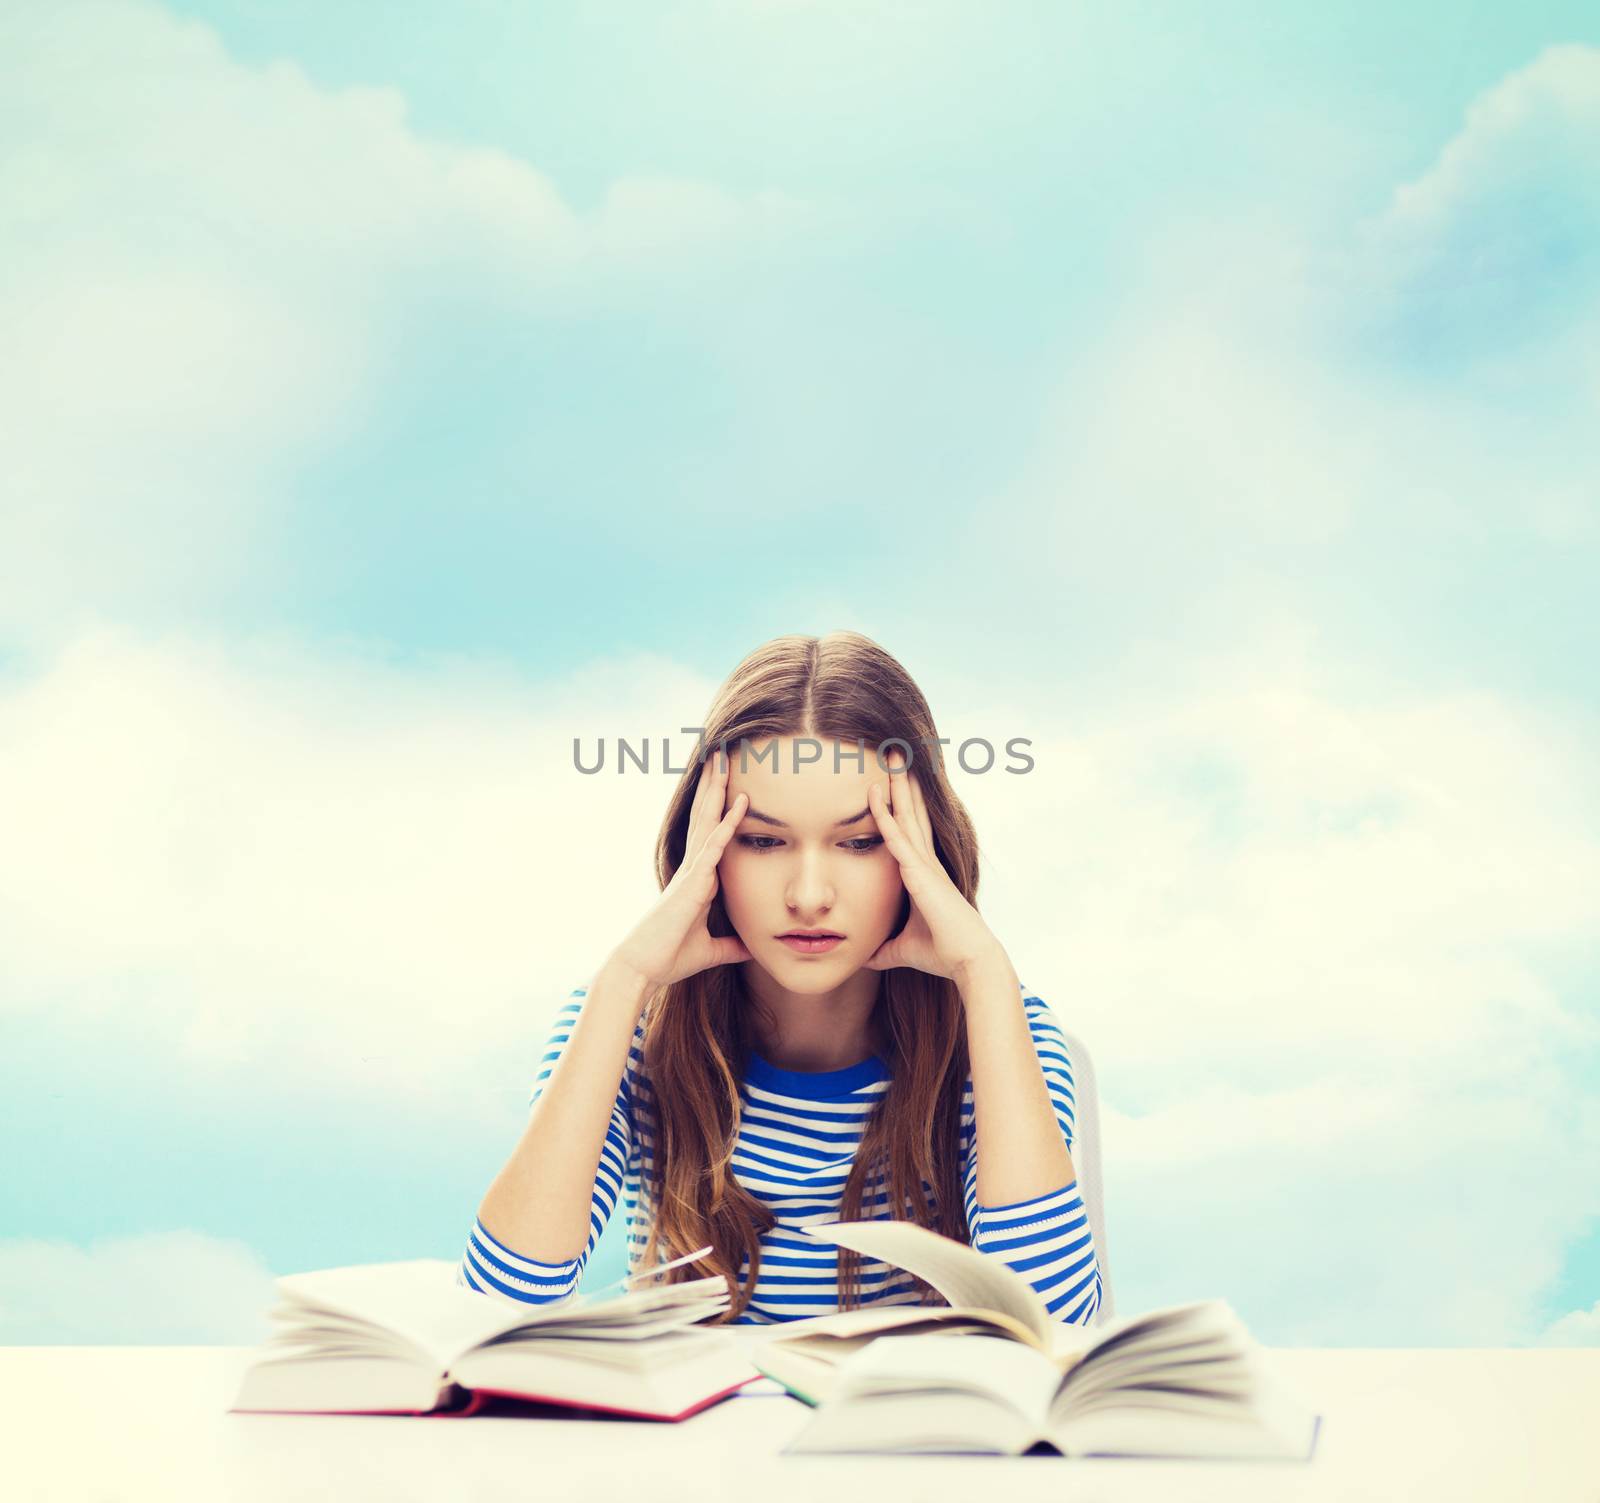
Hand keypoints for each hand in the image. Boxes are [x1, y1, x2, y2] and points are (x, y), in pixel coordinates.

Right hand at [608, 748, 753, 989]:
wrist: (642, 970)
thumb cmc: (669, 958)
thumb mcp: (710, 950)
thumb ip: (731, 946)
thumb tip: (753, 947)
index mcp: (698, 879)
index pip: (711, 834)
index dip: (719, 807)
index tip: (728, 781)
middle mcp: (694, 869)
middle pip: (705, 817)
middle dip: (713, 786)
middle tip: (721, 754)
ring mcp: (691, 873)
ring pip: (707, 822)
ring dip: (716, 790)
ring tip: (722, 760)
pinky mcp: (692, 884)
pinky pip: (713, 848)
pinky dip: (727, 825)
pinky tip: (740, 803)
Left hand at [863, 747, 1004, 980]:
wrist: (969, 961)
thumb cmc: (943, 953)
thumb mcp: (903, 948)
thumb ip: (884, 948)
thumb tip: (865, 957)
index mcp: (924, 873)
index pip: (910, 830)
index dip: (902, 804)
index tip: (893, 780)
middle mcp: (926, 861)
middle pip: (912, 812)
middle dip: (902, 782)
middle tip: (894, 752)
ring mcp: (924, 864)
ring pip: (907, 815)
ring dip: (897, 785)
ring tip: (891, 754)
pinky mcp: (920, 874)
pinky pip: (897, 838)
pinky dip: (884, 815)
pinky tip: (874, 794)